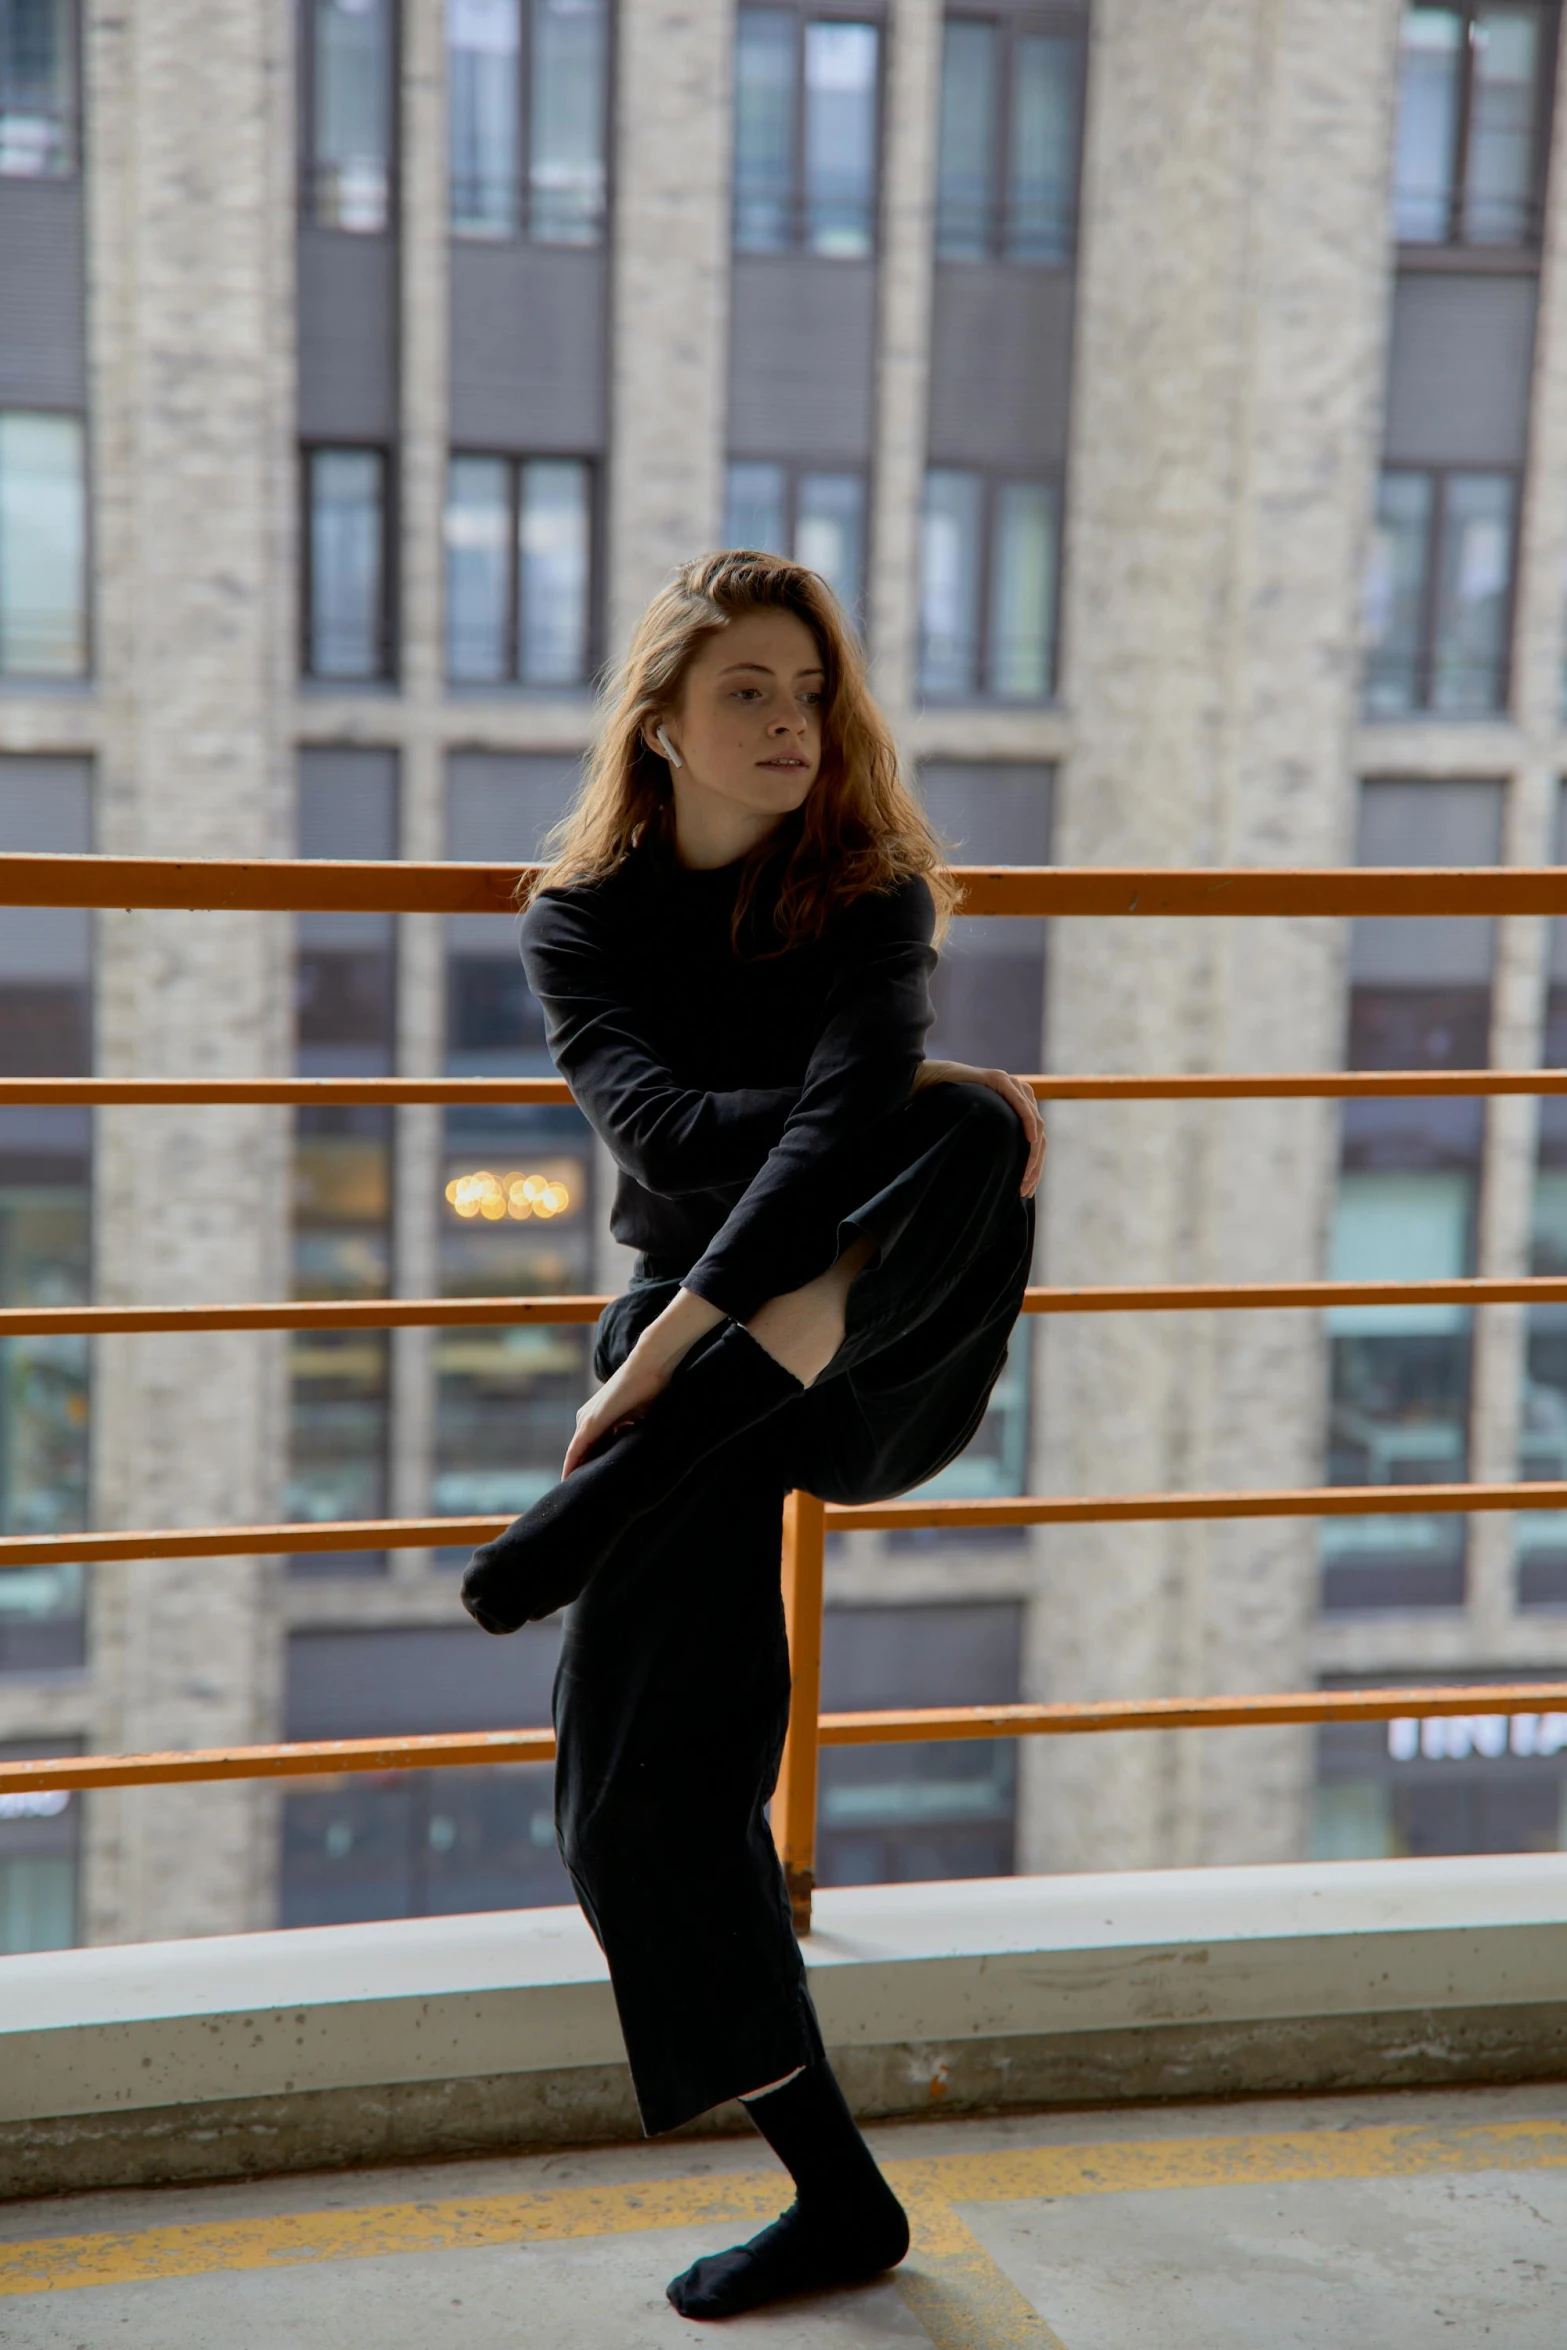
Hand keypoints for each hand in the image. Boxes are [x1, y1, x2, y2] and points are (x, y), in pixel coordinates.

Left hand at [561, 1286, 724, 1476]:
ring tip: (575, 1492)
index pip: (591, 1446)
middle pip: (582, 1451)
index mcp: (602, 1415)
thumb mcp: (642, 1416)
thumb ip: (635, 1430)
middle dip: (581, 1471)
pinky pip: (577, 1449)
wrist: (651, 1364)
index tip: (590, 1483)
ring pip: (577, 1452)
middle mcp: (588, 1416)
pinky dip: (572, 1464)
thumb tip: (645, 1448)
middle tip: (581, 1496)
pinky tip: (569, 1479)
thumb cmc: (652, 1387)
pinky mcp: (591, 1421)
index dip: (590, 1464)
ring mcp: (588, 1418)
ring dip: (575, 1471)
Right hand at [912, 1058, 1045, 1197]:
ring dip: (1034, 1151)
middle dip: (1035, 1166)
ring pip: (1035, 1123)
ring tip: (1026, 1174)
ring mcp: (1012, 1085)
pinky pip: (1021, 1104)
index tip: (1025, 1192)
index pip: (1036, 1141)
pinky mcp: (1000, 1080)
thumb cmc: (951, 1111)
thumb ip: (994, 1144)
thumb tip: (999, 1177)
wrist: (932, 1083)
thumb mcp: (979, 1132)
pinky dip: (1029, 1123)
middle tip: (1025, 1189)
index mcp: (1019, 1108)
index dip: (1034, 1168)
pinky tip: (1030, 1140)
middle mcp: (1020, 1095)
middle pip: (1040, 1135)